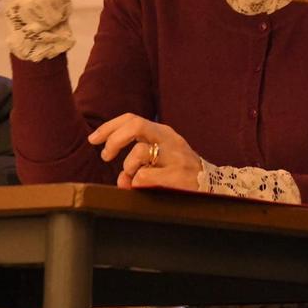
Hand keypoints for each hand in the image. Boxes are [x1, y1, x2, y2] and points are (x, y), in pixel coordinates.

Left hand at [88, 113, 203, 190]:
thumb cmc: (180, 173)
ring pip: (139, 151)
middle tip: (105, 156)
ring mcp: (175, 156)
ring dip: (127, 167)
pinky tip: (144, 187)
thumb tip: (120, 180)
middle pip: (135, 125)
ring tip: (132, 177)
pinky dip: (137, 183)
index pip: (132, 119)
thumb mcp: (159, 161)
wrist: (214, 188)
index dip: (109, 127)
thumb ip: (136, 165)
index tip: (93, 139)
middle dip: (114, 139)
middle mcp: (170, 139)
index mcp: (162, 133)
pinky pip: (145, 176)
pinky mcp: (178, 175)